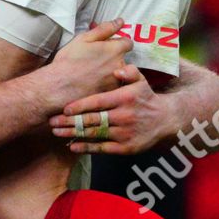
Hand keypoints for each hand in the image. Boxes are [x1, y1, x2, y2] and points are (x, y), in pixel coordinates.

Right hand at [40, 19, 130, 106]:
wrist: (59, 86)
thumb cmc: (69, 61)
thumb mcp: (84, 39)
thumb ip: (105, 29)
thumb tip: (120, 21)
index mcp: (115, 49)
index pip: (128, 42)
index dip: (118, 43)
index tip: (108, 47)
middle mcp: (120, 65)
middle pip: (124, 58)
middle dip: (113, 57)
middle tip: (96, 60)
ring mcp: (117, 81)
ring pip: (120, 72)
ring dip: (111, 71)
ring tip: (93, 73)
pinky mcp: (112, 93)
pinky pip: (114, 85)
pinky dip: (107, 83)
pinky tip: (94, 83)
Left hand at [50, 64, 170, 154]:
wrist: (166, 120)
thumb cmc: (146, 98)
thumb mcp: (141, 81)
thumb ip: (129, 72)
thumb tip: (116, 70)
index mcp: (124, 98)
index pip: (98, 102)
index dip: (79, 106)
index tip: (64, 109)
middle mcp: (124, 116)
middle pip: (92, 120)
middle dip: (70, 122)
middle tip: (52, 122)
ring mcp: (124, 133)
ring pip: (95, 134)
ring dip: (74, 134)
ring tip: (57, 132)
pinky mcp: (126, 148)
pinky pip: (103, 148)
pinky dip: (87, 148)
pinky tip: (73, 146)